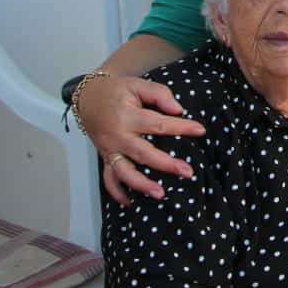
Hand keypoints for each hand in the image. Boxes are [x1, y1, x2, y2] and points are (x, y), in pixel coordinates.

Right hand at [80, 74, 205, 203]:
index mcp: (127, 116)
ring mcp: (110, 150)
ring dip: (141, 185)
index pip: (158, 124)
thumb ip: (159, 94)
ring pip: (124, 172)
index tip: (200, 130)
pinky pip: (109, 179)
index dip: (180, 127)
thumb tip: (178, 109)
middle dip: (166, 164)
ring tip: (160, 194)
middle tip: (188, 172)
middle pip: (143, 153)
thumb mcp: (137, 84)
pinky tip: (131, 203)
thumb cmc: (116, 91)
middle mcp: (118, 136)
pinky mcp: (106, 158)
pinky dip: (117, 193)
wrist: (87, 98)